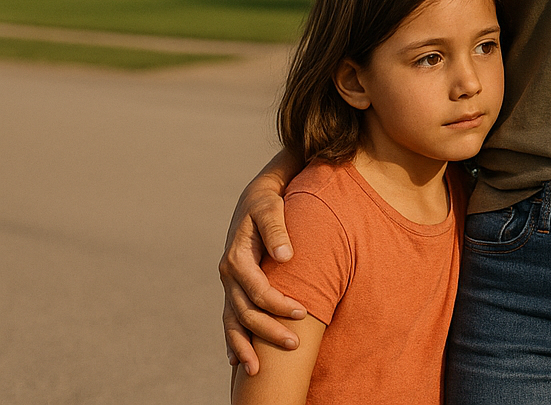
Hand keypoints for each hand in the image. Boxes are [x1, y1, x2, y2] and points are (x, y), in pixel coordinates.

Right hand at [219, 167, 306, 374]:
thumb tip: (285, 255)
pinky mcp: (234, 288)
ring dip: (244, 346)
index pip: (257, 289)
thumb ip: (277, 229)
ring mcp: (229, 284)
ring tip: (257, 371)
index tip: (303, 312)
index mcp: (236, 258)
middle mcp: (228, 275)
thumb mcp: (272, 207)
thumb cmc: (267, 201)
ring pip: (233, 321)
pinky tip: (236, 360)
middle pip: (244, 312)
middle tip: (294, 345)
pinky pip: (230, 318)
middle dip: (267, 331)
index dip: (278, 303)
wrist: (255, 197)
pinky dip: (232, 340)